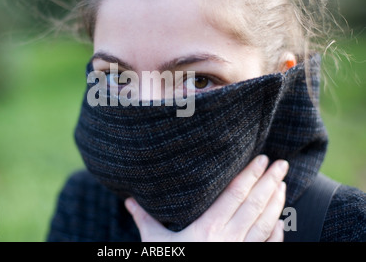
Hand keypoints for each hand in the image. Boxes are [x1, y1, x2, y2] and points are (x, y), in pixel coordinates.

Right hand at [124, 155, 287, 241]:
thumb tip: (128, 200)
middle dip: (269, 182)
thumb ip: (144, 219)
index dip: (249, 176)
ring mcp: (239, 253)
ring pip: (264, 224)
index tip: (261, 159)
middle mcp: (227, 239)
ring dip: (275, 202)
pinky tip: (279, 220)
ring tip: (282, 183)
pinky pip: (266, 247)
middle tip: (281, 164)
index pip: (234, 196)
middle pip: (254, 206)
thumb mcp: (155, 244)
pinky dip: (276, 233)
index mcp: (207, 230)